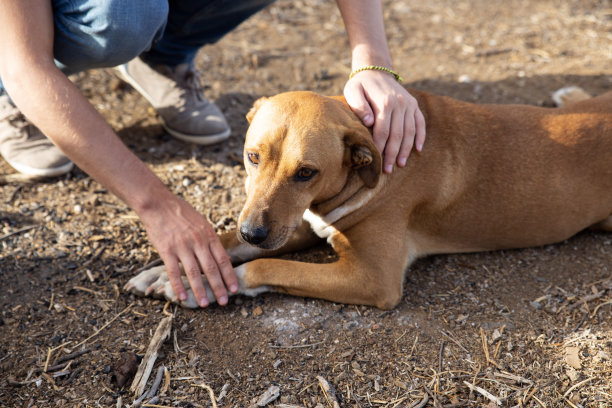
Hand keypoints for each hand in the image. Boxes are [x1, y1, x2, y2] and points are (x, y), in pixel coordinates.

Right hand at [138, 192, 237, 306]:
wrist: (158, 204)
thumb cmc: (182, 214)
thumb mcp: (203, 223)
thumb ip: (212, 241)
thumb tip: (225, 258)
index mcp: (209, 235)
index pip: (223, 259)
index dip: (229, 276)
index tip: (234, 289)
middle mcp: (198, 242)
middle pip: (211, 268)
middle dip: (218, 287)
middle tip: (223, 302)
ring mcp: (182, 246)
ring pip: (193, 273)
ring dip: (200, 290)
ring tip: (204, 304)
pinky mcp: (166, 250)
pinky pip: (173, 271)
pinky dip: (178, 285)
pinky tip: (182, 297)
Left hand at [344, 70, 425, 173]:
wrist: (375, 71)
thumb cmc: (360, 86)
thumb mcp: (353, 92)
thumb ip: (359, 106)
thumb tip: (369, 122)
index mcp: (385, 102)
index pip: (383, 132)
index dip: (381, 149)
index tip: (377, 162)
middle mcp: (400, 103)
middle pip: (397, 135)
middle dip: (392, 154)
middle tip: (388, 170)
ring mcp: (409, 104)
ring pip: (410, 132)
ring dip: (406, 150)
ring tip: (400, 164)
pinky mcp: (414, 105)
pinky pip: (420, 123)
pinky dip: (420, 137)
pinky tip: (417, 150)